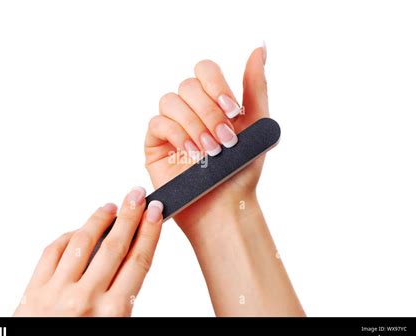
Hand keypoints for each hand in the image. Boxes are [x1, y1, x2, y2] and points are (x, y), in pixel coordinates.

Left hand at [14, 187, 162, 315]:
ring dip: (99, 220)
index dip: (149, 232)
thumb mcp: (115, 329)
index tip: (156, 213)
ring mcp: (57, 293)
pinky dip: (68, 237)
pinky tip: (79, 231)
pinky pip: (52, 253)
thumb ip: (124, 298)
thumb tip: (131, 263)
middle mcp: (86, 300)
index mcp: (113, 313)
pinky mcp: (33, 292)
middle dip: (130, 215)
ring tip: (111, 206)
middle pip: (114, 245)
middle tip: (137, 195)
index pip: (138, 260)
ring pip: (82, 243)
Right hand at [144, 46, 303, 315]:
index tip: (235, 113)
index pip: (205, 71)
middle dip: (210, 113)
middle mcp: (190, 109)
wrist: (226, 207)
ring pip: (171, 101)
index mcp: (212, 101)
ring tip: (211, 151)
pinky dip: (178, 135)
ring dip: (195, 125)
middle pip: (188, 85)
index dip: (217, 86)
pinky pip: (158, 123)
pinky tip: (192, 154)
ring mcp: (171, 125)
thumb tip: (260, 48)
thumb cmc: (241, 171)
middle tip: (226, 141)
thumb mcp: (256, 125)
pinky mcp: (155, 143)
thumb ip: (255, 86)